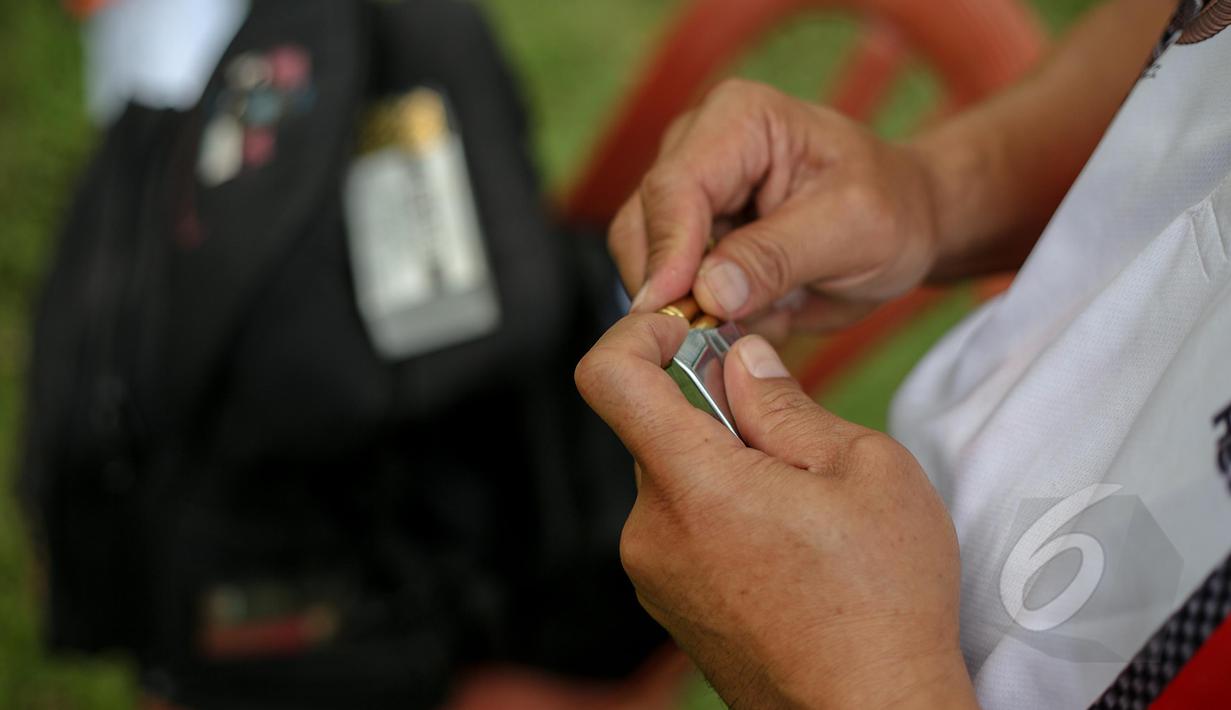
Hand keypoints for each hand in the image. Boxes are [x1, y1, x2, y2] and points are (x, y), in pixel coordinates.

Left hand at [575, 315, 975, 708]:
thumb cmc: (881, 605)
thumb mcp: (865, 471)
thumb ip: (785, 403)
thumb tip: (741, 361)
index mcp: (692, 485)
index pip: (608, 376)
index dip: (640, 331)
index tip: (688, 327)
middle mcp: (652, 530)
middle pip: (652, 425)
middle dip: (713, 408)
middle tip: (790, 436)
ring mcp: (654, 573)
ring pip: (673, 476)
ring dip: (724, 465)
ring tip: (800, 507)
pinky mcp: (669, 601)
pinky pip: (680, 524)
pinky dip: (720, 509)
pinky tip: (785, 544)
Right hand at [610, 79, 938, 332]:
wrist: (905, 224)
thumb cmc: (891, 209)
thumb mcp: (852, 230)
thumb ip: (777, 257)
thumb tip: (708, 293)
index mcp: (737, 120)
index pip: (675, 187)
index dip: (668, 253)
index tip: (675, 309)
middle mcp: (696, 148)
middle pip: (642, 225)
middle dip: (668, 287)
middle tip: (709, 337)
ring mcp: (686, 197)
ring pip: (644, 263)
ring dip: (687, 308)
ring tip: (756, 320)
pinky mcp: (688, 240)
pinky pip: (668, 290)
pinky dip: (702, 318)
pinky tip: (755, 318)